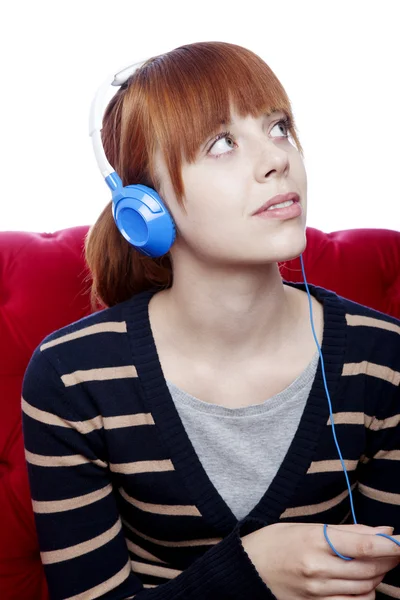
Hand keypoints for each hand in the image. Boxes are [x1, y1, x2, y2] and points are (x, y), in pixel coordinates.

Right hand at [241, 522, 399, 598]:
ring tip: (374, 563)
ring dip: (378, 576)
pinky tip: (362, 584)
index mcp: (314, 541)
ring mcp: (317, 592)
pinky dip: (365, 595)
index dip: (390, 546)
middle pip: (369, 568)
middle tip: (392, 549)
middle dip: (387, 559)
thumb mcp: (308, 527)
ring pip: (366, 588)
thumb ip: (348, 531)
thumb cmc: (276, 541)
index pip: (364, 545)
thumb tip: (385, 532)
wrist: (248, 568)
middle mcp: (317, 569)